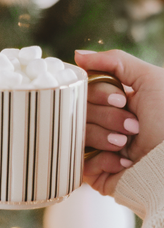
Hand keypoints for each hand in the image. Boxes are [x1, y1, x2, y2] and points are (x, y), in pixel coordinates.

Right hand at [75, 49, 163, 195]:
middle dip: (109, 117)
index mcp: (112, 102)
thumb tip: (77, 55)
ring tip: (128, 146)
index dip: (99, 93)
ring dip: (106, 138)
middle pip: (80, 112)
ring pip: (78, 135)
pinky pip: (80, 162)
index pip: (86, 91)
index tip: (122, 99)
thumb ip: (114, 61)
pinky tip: (123, 163)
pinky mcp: (93, 172)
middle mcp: (102, 123)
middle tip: (134, 126)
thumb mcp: (150, 79)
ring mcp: (96, 148)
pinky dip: (103, 161)